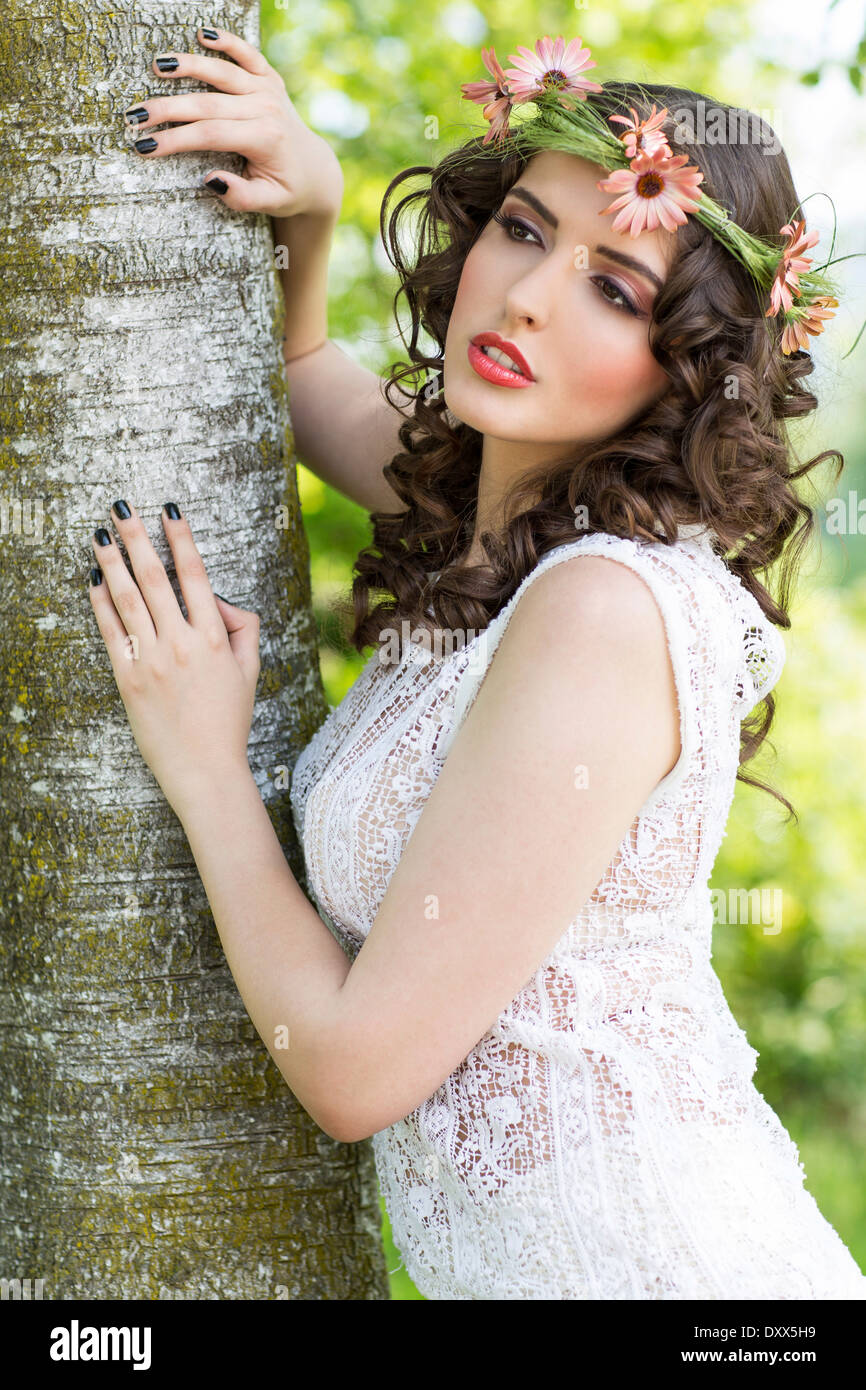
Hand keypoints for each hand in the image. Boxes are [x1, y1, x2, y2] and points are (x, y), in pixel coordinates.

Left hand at [88, 500, 259, 816]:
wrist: (205, 770)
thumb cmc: (229, 721)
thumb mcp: (251, 671)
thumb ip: (244, 629)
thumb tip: (223, 600)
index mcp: (215, 638)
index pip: (196, 575)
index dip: (180, 538)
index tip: (169, 509)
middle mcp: (181, 643)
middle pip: (155, 578)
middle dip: (137, 538)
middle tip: (121, 507)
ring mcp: (152, 661)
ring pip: (128, 599)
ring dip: (112, 562)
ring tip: (100, 535)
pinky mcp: (129, 680)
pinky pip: (111, 633)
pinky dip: (100, 604)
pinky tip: (93, 581)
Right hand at [125, 26, 343, 219]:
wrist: (316, 171)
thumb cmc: (288, 190)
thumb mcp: (270, 203)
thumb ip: (242, 197)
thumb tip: (210, 179)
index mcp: (265, 138)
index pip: (209, 135)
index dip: (175, 140)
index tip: (144, 146)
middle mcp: (266, 108)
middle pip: (207, 104)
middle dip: (167, 109)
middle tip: (133, 115)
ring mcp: (268, 90)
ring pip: (222, 72)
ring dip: (187, 66)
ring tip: (156, 66)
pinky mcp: (269, 79)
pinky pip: (247, 54)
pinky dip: (226, 41)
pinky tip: (202, 33)